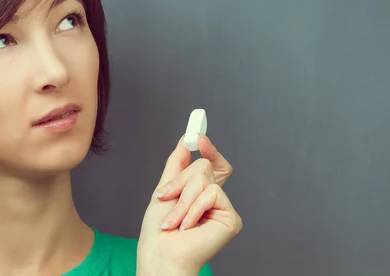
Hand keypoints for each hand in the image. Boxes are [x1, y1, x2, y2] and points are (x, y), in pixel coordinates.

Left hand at [137, 134, 242, 274]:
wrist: (161, 252)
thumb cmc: (159, 230)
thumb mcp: (165, 189)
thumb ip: (177, 163)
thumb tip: (186, 140)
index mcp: (200, 193)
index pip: (213, 164)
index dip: (209, 149)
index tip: (198, 136)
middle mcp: (214, 198)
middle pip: (205, 167)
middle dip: (180, 182)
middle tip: (166, 197)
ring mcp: (223, 207)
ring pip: (205, 179)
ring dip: (182, 200)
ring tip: (175, 221)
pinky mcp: (231, 218)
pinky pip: (212, 193)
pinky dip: (194, 208)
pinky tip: (188, 226)